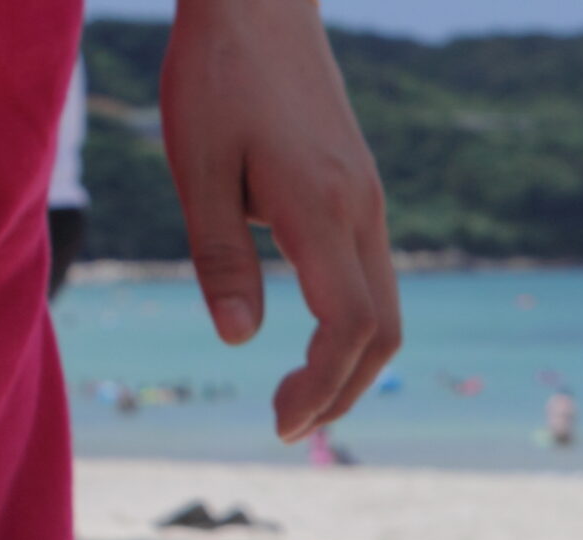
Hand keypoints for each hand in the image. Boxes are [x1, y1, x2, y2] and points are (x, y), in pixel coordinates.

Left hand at [162, 0, 401, 441]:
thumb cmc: (218, 70)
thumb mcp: (197, 161)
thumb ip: (220, 253)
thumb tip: (240, 339)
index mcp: (321, 208)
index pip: (348, 327)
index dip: (321, 385)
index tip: (279, 420)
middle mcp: (361, 213)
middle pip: (382, 334)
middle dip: (341, 392)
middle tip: (286, 426)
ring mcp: (367, 203)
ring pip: (386, 310)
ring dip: (349, 365)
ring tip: (299, 395)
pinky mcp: (359, 193)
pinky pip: (373, 278)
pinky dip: (350, 328)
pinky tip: (310, 335)